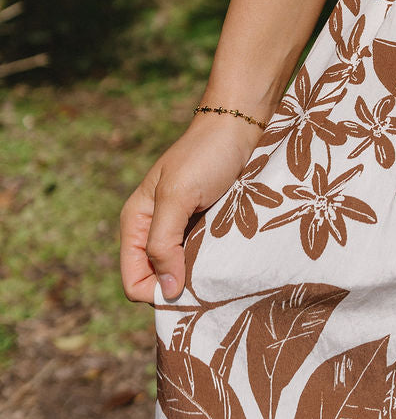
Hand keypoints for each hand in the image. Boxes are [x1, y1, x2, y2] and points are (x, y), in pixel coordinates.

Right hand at [119, 112, 264, 303]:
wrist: (237, 126)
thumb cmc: (206, 156)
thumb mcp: (178, 197)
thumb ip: (164, 243)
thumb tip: (166, 292)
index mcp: (136, 222)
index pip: (134, 281)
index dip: (156, 292)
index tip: (188, 287)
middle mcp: (153, 229)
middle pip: (157, 280)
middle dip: (179, 286)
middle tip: (208, 279)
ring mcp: (179, 228)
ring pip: (180, 271)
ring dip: (197, 275)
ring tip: (219, 266)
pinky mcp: (202, 225)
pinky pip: (199, 257)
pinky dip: (210, 262)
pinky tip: (225, 257)